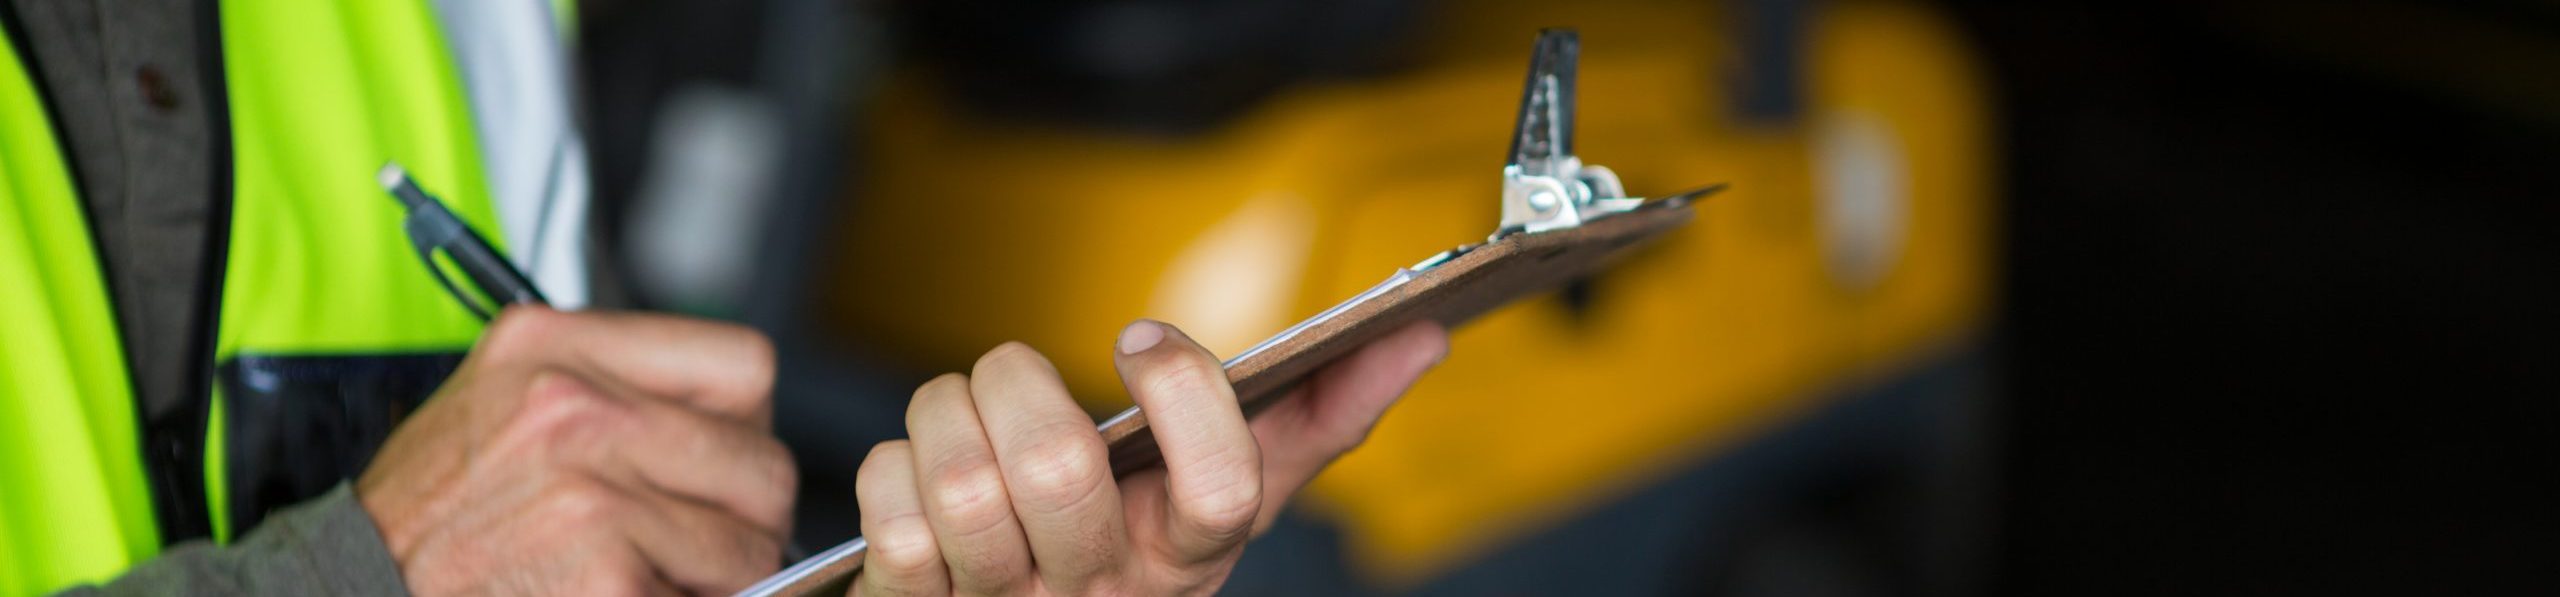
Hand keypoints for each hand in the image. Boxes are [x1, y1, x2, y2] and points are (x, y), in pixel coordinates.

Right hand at [357, 306, 796, 594]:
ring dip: (716, 579)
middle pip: (761, 463)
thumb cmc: (422, 519)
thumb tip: (735, 434)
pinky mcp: (601, 575)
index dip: (746, 428)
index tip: (720, 465)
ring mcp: (588, 494)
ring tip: (649, 578)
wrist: (347, 591)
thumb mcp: (501, 405)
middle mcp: (571, 407)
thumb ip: (611, 392)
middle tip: (702, 549)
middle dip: (745, 520)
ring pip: (746, 545)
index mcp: (550, 347)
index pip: (743, 364)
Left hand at [851, 319, 1447, 595]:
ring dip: (944, 415)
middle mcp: (1105, 595)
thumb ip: (1315, 421)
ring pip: (963, 486)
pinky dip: (892, 471)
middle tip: (1018, 377)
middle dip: (1017, 383)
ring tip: (962, 416)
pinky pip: (891, 517)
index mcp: (1190, 559)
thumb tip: (1420, 336)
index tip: (1143, 337)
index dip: (1183, 394)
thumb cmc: (1126, 546)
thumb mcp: (1221, 500)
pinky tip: (920, 480)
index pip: (1222, 489)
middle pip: (1058, 469)